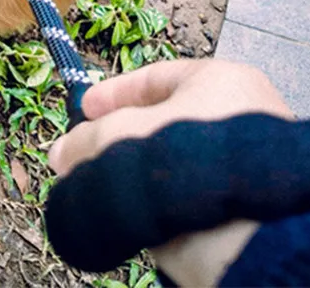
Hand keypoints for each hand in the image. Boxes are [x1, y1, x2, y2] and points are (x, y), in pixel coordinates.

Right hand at [48, 60, 293, 284]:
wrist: (247, 233)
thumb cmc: (183, 158)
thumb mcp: (124, 135)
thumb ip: (89, 137)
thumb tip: (61, 153)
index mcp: (221, 80)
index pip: (155, 77)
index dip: (112, 93)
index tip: (81, 111)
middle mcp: (243, 111)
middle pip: (164, 118)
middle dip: (120, 136)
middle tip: (86, 153)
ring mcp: (247, 157)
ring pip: (175, 156)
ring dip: (137, 167)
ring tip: (102, 184)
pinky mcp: (247, 199)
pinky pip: (193, 187)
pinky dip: (162, 194)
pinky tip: (137, 208)